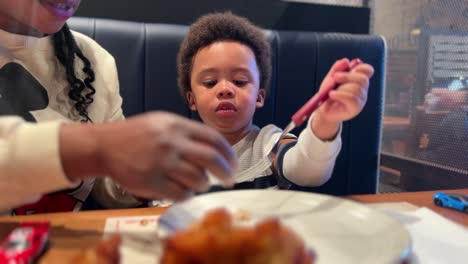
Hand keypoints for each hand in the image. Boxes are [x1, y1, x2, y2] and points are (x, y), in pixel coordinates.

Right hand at [61, 111, 236, 200]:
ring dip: (204, 184)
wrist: (104, 145)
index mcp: (177, 126)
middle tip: (229, 180)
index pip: (214, 139)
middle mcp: (172, 142)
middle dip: (226, 172)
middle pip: (212, 159)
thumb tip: (216, 151)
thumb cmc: (136, 134)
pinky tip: (184, 191)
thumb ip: (187, 133)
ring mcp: (162, 163)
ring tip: (200, 184)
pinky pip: (181, 194)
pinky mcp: (152, 182)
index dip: (229, 153)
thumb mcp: (163, 122)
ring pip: (198, 179)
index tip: (234, 164)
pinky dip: (188, 195)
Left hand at [312, 58, 373, 139]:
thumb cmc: (328, 95)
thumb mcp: (330, 79)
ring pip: (356, 89)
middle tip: (335, 77)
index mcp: (358, 81)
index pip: (368, 70)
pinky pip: (352, 98)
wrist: (323, 111)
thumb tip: (346, 61)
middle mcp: (362, 90)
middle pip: (362, 78)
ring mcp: (361, 100)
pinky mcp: (356, 108)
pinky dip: (340, 95)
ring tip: (330, 91)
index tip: (349, 68)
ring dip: (341, 88)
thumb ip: (337, 69)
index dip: (361, 67)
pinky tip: (331, 95)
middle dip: (348, 76)